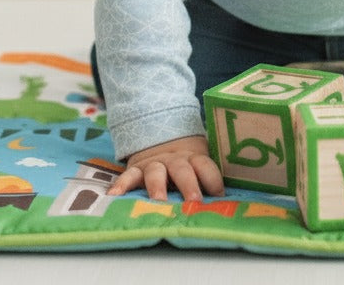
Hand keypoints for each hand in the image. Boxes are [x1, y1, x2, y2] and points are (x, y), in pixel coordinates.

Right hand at [107, 135, 224, 201]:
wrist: (161, 141)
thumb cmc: (186, 164)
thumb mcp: (198, 166)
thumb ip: (209, 181)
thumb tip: (228, 203)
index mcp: (194, 158)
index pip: (205, 164)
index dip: (212, 178)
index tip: (219, 194)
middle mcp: (174, 160)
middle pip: (182, 169)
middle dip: (189, 185)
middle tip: (194, 201)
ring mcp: (154, 163)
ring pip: (156, 172)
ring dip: (157, 186)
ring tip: (159, 201)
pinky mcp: (136, 169)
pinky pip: (128, 175)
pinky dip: (121, 184)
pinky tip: (115, 194)